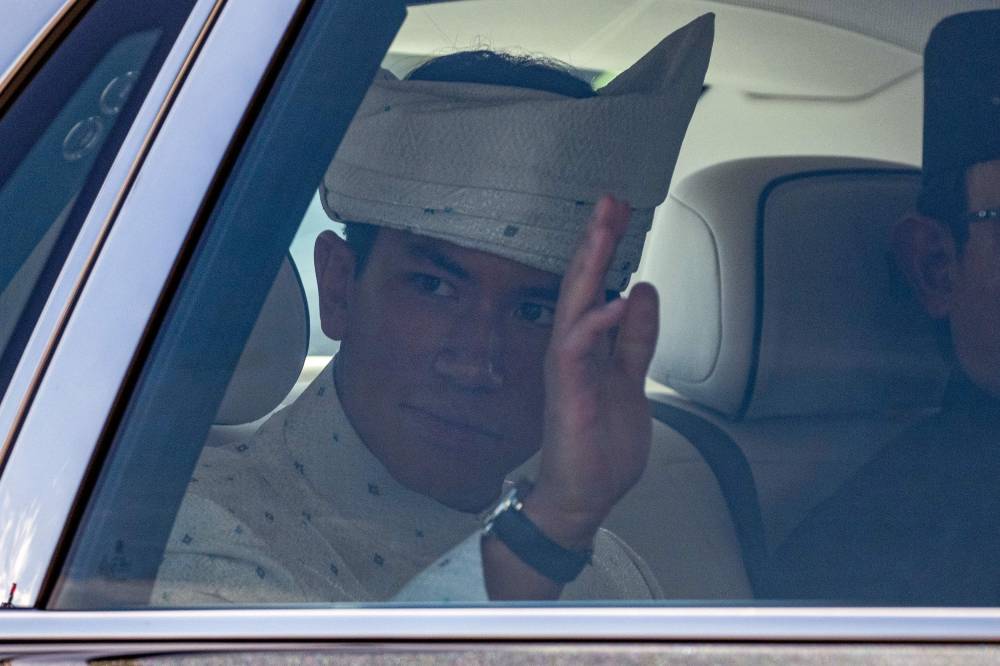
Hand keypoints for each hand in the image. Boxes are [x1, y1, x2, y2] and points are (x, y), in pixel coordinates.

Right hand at [482, 195, 657, 598]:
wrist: (583, 496)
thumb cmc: (600, 444)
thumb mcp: (630, 381)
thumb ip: (635, 339)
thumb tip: (641, 291)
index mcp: (587, 345)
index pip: (596, 286)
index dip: (608, 248)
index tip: (621, 210)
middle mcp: (571, 349)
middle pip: (582, 284)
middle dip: (596, 240)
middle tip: (610, 198)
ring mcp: (566, 369)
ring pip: (574, 304)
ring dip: (589, 265)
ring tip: (604, 226)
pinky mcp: (567, 392)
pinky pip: (577, 349)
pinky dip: (597, 322)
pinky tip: (618, 298)